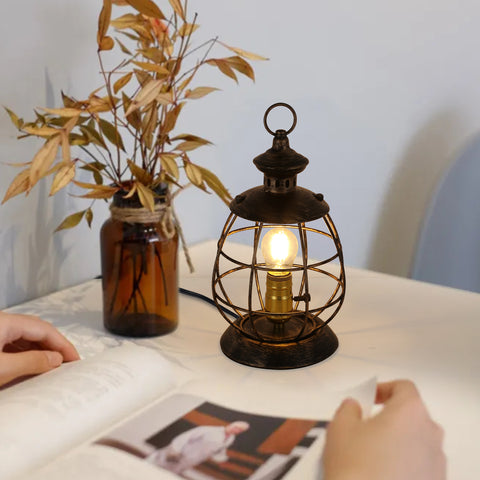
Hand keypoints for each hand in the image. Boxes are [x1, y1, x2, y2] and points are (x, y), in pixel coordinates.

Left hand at [0, 311, 79, 386]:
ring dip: (39, 350)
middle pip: (35, 330)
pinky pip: (11, 343)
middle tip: (67, 362)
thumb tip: (55, 359)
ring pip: (23, 336)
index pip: (44, 329)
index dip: (63, 344)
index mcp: (5, 322)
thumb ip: (31, 362)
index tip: (75, 359)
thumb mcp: (2, 369)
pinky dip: (25, 353)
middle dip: (53, 345)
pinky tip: (29, 364)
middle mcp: (0, 321)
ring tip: (51, 366)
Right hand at [323, 380, 445, 479]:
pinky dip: (404, 465)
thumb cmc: (356, 465)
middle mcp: (431, 434)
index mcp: (411, 411)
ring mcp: (437, 463)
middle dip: (390, 417)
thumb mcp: (340, 427)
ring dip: (398, 442)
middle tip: (366, 427)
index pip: (404, 387)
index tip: (368, 399)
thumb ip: (348, 408)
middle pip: (412, 415)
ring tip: (371, 455)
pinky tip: (381, 474)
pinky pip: (419, 466)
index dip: (384, 389)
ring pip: (416, 442)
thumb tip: (355, 407)